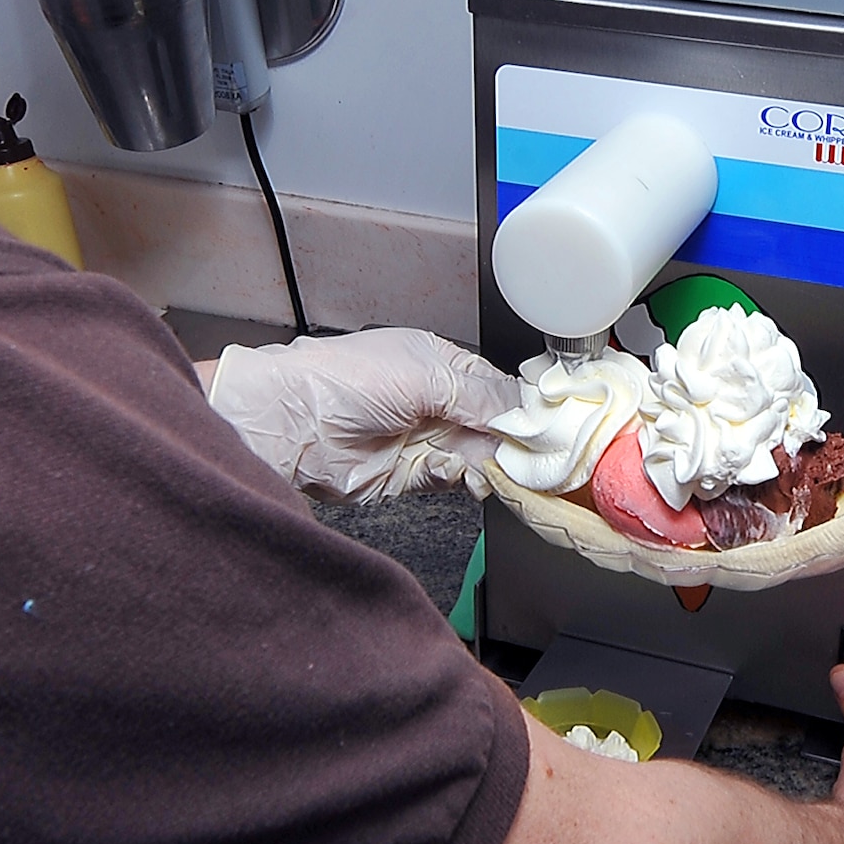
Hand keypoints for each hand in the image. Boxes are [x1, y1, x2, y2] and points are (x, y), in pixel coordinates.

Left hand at [205, 327, 519, 503]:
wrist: (293, 424)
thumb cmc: (343, 379)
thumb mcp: (425, 375)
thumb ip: (480, 395)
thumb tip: (526, 407)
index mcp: (440, 363)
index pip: (498, 386)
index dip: (524, 406)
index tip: (550, 424)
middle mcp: (435, 400)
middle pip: (494, 425)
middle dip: (513, 439)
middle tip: (534, 452)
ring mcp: (424, 438)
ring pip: (479, 455)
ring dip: (491, 463)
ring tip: (498, 464)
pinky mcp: (411, 475)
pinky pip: (454, 479)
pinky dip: (465, 480)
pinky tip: (467, 475)